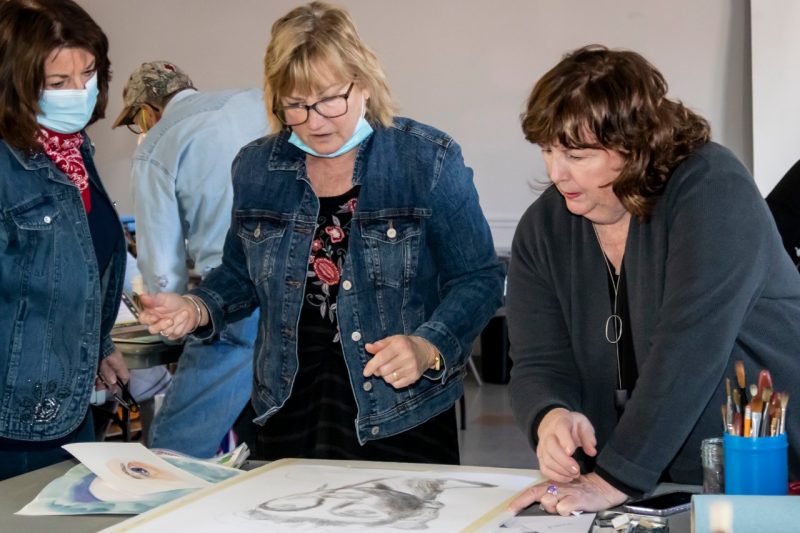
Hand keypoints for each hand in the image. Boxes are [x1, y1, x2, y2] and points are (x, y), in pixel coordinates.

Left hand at [96, 349, 128, 395]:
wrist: (91, 336)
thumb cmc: (98, 349)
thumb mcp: (102, 361)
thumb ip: (107, 372)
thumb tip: (113, 383)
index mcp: (118, 363)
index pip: (125, 377)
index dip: (119, 385)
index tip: (111, 391)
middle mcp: (116, 363)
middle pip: (115, 378)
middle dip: (107, 384)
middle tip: (97, 387)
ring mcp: (109, 362)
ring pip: (108, 375)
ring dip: (101, 380)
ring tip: (93, 382)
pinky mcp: (102, 361)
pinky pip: (103, 372)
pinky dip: (98, 375)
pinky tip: (92, 377)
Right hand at [138, 292, 197, 338]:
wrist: (190, 307)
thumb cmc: (174, 301)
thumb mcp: (164, 298)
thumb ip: (153, 299)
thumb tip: (142, 296)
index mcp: (150, 313)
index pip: (143, 319)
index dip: (148, 319)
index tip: (155, 317)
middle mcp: (155, 323)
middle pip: (152, 330)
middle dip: (162, 325)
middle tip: (170, 320)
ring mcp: (163, 330)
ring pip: (165, 332)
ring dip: (177, 322)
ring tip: (184, 313)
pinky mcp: (172, 335)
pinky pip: (175, 334)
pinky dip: (182, 326)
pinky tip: (185, 319)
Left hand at [362, 335, 437, 387]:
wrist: (425, 351)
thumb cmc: (405, 345)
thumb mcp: (393, 340)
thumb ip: (379, 345)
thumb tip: (367, 347)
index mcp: (400, 345)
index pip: (382, 357)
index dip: (371, 365)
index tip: (365, 372)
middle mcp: (407, 356)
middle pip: (384, 370)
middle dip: (378, 371)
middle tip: (380, 367)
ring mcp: (412, 368)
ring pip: (389, 379)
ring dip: (385, 376)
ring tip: (390, 369)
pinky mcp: (414, 377)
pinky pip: (396, 385)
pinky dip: (393, 381)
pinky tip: (397, 374)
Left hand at [508, 473, 627, 515]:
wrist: (601, 487)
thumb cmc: (580, 491)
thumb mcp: (562, 491)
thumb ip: (549, 497)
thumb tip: (540, 505)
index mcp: (551, 484)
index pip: (531, 492)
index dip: (520, 501)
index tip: (510, 510)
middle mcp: (556, 487)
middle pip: (538, 497)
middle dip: (540, 504)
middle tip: (550, 505)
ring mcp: (566, 492)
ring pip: (549, 503)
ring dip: (554, 508)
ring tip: (566, 505)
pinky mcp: (576, 499)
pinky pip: (563, 509)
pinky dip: (566, 511)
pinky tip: (573, 508)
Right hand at [536, 408, 596, 482]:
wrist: (552, 422)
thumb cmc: (571, 425)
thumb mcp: (583, 424)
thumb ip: (588, 436)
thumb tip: (592, 452)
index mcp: (560, 423)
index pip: (560, 430)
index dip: (565, 441)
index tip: (572, 452)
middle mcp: (548, 434)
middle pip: (551, 448)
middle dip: (564, 461)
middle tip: (577, 470)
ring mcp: (542, 446)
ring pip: (547, 460)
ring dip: (561, 471)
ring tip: (575, 475)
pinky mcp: (540, 456)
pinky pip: (544, 468)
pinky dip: (555, 476)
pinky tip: (567, 478)